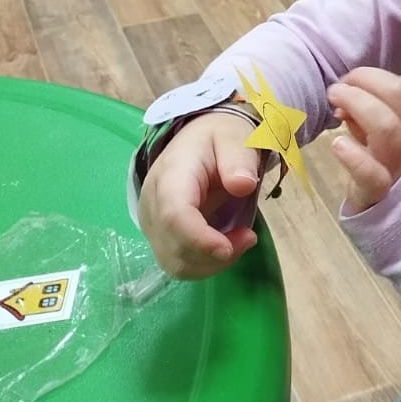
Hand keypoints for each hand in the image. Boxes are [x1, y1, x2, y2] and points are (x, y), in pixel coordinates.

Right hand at [139, 112, 262, 278]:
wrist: (198, 140)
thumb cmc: (218, 137)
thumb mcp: (235, 137)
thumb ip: (239, 159)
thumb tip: (242, 185)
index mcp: (171, 175)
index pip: (174, 215)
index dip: (198, 239)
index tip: (228, 248)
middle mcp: (152, 203)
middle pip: (173, 247)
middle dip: (215, 255)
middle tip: (248, 237)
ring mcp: (152, 223)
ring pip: (175, 263)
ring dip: (211, 264)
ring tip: (240, 240)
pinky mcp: (159, 236)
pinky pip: (178, 263)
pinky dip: (205, 265)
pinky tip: (225, 246)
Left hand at [328, 68, 400, 213]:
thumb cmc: (399, 180)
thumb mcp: (392, 146)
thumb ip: (370, 123)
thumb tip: (345, 102)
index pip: (399, 88)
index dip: (369, 77)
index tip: (347, 82)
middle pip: (396, 97)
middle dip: (361, 84)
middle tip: (336, 90)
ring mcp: (399, 168)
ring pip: (387, 128)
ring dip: (357, 107)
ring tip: (334, 106)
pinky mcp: (380, 196)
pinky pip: (372, 175)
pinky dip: (354, 156)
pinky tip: (338, 145)